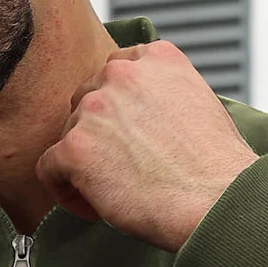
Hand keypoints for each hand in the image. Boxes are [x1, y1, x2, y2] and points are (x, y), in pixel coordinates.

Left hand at [36, 40, 257, 251]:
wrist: (219, 201)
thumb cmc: (218, 168)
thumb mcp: (199, 104)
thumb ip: (162, 94)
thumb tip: (139, 116)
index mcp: (157, 58)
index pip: (115, 73)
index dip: (117, 111)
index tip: (130, 138)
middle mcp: (122, 74)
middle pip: (86, 102)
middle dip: (99, 136)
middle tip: (122, 169)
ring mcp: (95, 109)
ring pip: (67, 135)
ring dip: (85, 165)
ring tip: (115, 193)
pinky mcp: (76, 148)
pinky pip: (49, 169)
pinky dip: (65, 192)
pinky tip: (94, 208)